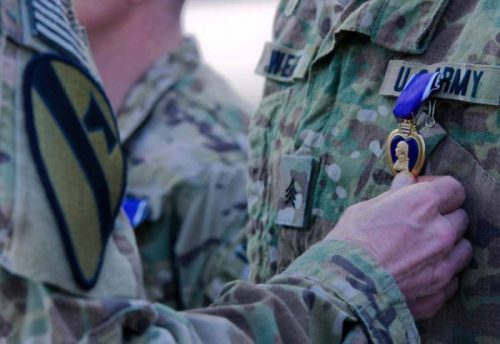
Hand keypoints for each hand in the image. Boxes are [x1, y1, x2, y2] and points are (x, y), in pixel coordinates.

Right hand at [324, 172, 471, 319]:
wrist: (344, 285)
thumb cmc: (349, 242)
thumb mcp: (365, 209)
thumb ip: (394, 194)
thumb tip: (406, 180)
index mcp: (422, 203)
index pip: (453, 188)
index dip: (439, 190)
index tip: (424, 193)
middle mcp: (441, 230)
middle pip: (460, 217)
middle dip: (443, 218)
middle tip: (420, 224)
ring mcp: (444, 262)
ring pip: (463, 248)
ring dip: (448, 246)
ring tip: (423, 250)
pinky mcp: (440, 289)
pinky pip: (452, 277)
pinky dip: (440, 272)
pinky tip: (419, 272)